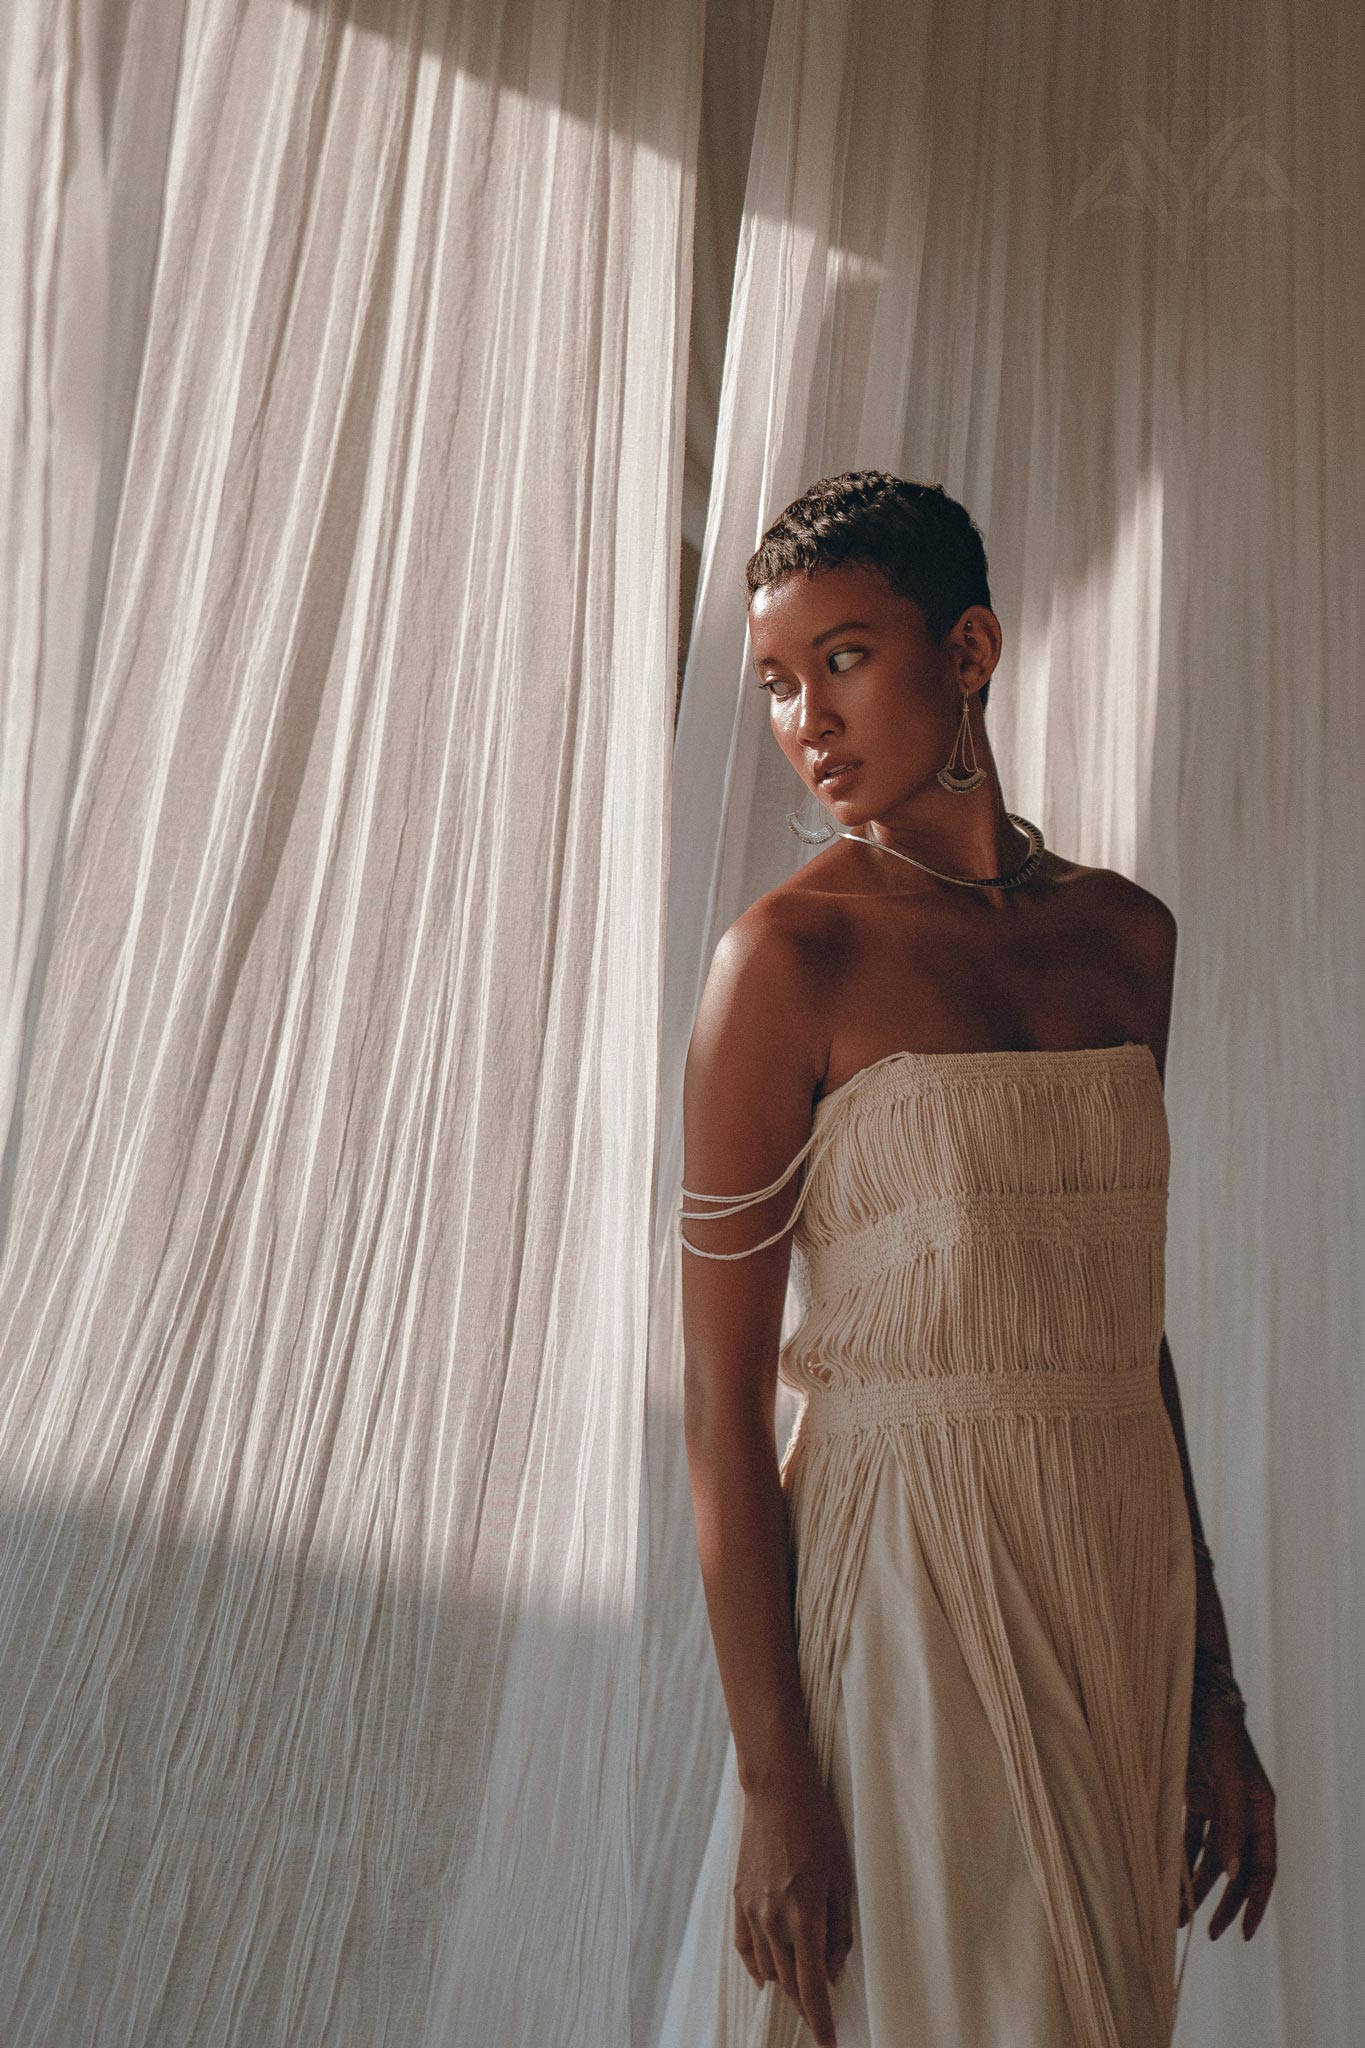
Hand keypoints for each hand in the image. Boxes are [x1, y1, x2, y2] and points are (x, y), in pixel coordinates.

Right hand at [733, 1770, 853, 2047]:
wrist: (777, 1791)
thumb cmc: (818, 1827)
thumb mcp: (842, 1877)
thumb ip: (839, 1929)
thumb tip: (834, 1972)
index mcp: (804, 1914)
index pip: (811, 1985)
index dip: (821, 2018)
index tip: (829, 2041)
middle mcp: (773, 1918)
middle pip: (788, 1980)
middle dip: (806, 2004)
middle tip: (820, 2018)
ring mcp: (751, 1908)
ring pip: (766, 1966)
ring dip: (784, 1985)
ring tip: (800, 1994)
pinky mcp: (738, 1898)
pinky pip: (744, 1946)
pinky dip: (756, 1966)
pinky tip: (765, 1976)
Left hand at [1180, 1691, 1276, 1940]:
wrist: (1192, 1695)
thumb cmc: (1218, 1731)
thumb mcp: (1228, 1778)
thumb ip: (1230, 1825)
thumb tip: (1232, 1874)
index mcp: (1260, 1810)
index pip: (1264, 1868)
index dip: (1254, 1902)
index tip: (1242, 1933)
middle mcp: (1241, 1813)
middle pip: (1236, 1870)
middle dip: (1223, 1902)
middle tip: (1209, 1935)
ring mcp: (1216, 1806)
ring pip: (1209, 1858)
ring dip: (1196, 1887)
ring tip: (1177, 1916)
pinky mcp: (1192, 1798)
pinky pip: (1188, 1839)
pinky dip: (1179, 1860)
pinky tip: (1167, 1882)